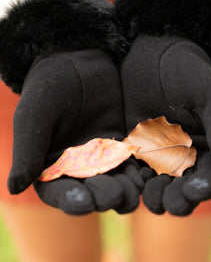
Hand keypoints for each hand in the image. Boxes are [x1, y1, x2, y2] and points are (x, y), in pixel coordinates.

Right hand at [9, 49, 142, 214]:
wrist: (79, 60)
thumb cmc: (48, 87)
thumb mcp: (34, 117)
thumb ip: (27, 152)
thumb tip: (13, 188)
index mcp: (51, 169)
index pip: (60, 195)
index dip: (72, 202)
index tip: (84, 201)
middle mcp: (78, 171)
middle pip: (93, 195)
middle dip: (104, 197)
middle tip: (114, 191)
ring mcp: (104, 162)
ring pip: (118, 188)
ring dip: (126, 192)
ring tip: (133, 184)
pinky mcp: (125, 150)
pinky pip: (135, 169)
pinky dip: (141, 174)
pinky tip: (146, 172)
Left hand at [121, 35, 210, 215]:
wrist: (149, 53)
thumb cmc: (187, 71)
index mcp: (210, 149)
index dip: (206, 187)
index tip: (195, 188)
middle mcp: (185, 160)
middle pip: (186, 193)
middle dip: (180, 200)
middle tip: (170, 199)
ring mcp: (157, 160)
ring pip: (159, 191)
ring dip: (156, 198)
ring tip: (151, 193)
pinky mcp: (132, 155)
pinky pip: (132, 177)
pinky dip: (131, 186)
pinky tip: (127, 185)